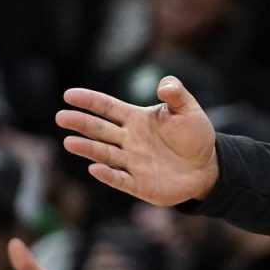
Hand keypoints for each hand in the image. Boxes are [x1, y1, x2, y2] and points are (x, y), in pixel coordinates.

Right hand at [57, 76, 219, 205]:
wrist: (208, 167)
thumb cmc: (195, 136)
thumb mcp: (188, 110)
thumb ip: (176, 94)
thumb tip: (164, 85)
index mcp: (136, 120)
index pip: (107, 107)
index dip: (89, 101)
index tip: (69, 95)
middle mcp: (129, 140)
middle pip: (100, 130)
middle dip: (81, 123)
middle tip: (61, 117)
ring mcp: (132, 162)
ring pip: (105, 154)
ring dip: (88, 149)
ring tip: (69, 142)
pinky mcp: (139, 184)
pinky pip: (120, 179)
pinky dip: (108, 175)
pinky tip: (95, 168)